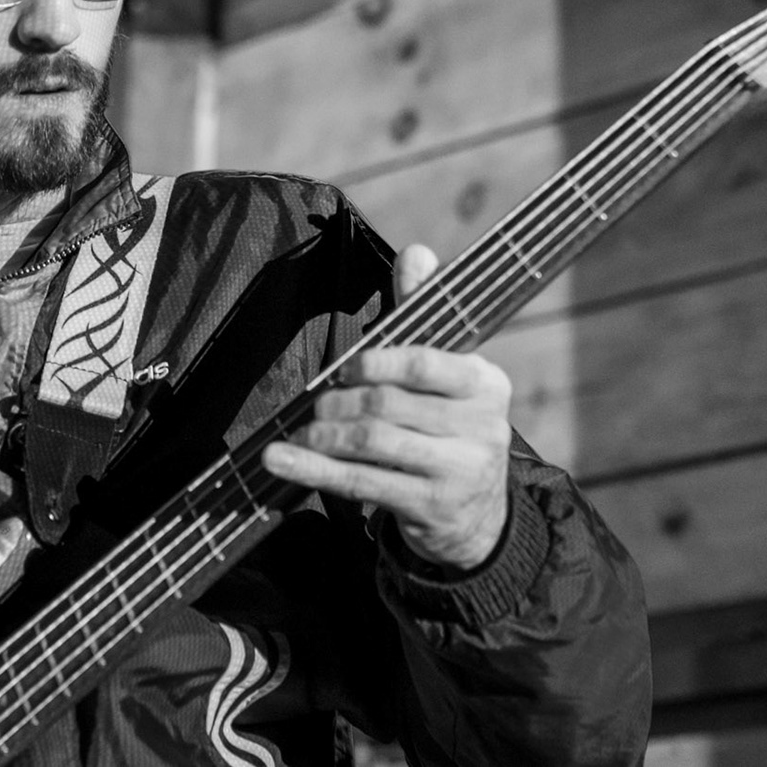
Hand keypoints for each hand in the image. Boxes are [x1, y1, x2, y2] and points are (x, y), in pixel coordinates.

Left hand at [261, 243, 512, 569]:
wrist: (479, 514)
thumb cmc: (448, 424)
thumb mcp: (445, 372)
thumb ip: (423, 313)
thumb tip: (417, 252)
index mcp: (485, 382)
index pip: (426, 362)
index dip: (378, 361)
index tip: (345, 367)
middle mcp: (483, 426)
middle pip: (390, 404)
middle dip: (341, 402)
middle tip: (316, 404)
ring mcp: (461, 471)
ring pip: (374, 443)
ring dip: (325, 435)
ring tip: (302, 432)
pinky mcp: (433, 508)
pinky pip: (362, 483)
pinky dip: (314, 470)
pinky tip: (280, 460)